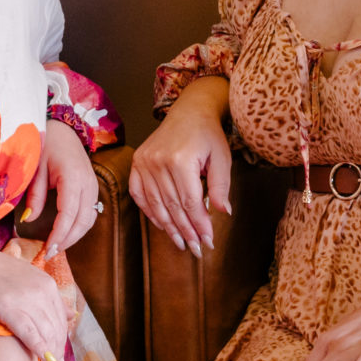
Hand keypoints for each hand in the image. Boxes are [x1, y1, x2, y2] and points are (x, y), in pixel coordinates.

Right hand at [0, 238, 70, 360]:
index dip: (62, 341)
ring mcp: (27, 299)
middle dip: (58, 351)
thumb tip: (70, 314)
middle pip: (56, 328)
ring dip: (50, 354)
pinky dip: (38, 349)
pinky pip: (30, 333)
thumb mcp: (27, 279)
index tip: (59, 357)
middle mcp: (41, 291)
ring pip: (46, 333)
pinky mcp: (10, 308)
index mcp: (47, 284)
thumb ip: (48, 297)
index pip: (62, 319)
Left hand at [22, 119, 99, 254]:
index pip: (69, 214)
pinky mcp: (92, 189)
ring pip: (89, 220)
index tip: (47, 249)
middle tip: (49, 253)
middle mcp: (88, 184)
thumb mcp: (36, 168)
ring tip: (56, 246)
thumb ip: (35, 195)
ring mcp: (93, 187)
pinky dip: (78, 227)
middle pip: (83, 221)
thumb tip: (29, 220)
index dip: (59, 234)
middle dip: (67, 240)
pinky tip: (65, 234)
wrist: (64, 129)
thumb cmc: (47, 144)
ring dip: (74, 236)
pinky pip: (90, 214)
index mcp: (73, 178)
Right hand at [129, 77, 230, 255]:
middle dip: (186, 230)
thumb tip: (224, 212)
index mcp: (180, 159)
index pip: (190, 202)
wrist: (190, 111)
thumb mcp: (222, 158)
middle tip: (196, 248)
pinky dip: (150, 212)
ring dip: (169, 227)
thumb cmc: (209, 135)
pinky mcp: (137, 161)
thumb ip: (221, 186)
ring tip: (181, 243)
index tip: (208, 241)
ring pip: (156, 204)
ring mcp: (144, 161)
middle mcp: (158, 161)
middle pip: (173, 206)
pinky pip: (139, 194)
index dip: (199, 224)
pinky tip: (162, 225)